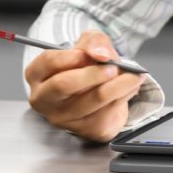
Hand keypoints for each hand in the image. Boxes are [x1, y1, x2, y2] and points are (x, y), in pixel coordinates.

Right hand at [24, 30, 146, 142]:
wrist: (100, 93)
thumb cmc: (86, 66)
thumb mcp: (88, 44)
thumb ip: (94, 42)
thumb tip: (102, 54)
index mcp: (37, 75)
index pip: (48, 62)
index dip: (72, 55)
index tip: (92, 53)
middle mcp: (45, 100)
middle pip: (64, 84)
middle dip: (94, 73)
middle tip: (114, 67)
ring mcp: (64, 119)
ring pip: (94, 99)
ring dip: (120, 83)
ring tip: (134, 74)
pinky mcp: (86, 130)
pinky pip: (109, 110)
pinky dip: (126, 95)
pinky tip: (130, 87)